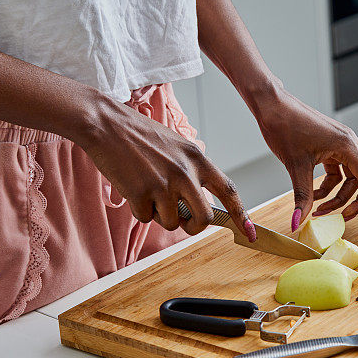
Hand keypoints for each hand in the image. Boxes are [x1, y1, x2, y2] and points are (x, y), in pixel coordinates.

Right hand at [76, 97, 255, 239]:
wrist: (108, 125)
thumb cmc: (141, 136)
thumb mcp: (177, 147)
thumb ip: (192, 172)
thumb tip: (199, 204)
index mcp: (198, 159)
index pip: (229, 190)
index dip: (242, 214)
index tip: (250, 232)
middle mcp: (185, 173)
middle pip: (203, 218)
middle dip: (194, 227)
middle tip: (183, 222)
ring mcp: (163, 185)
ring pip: (172, 222)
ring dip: (160, 215)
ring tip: (148, 190)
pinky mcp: (141, 194)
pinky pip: (146, 218)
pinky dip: (139, 210)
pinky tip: (132, 188)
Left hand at [255, 87, 357, 232]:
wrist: (271, 105)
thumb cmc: (284, 124)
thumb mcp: (295, 165)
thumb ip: (302, 196)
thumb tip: (299, 222)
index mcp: (347, 146)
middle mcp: (349, 144)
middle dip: (356, 202)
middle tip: (342, 219)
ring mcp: (340, 145)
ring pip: (350, 177)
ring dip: (339, 195)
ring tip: (320, 209)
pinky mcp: (330, 146)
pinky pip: (338, 171)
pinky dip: (329, 186)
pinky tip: (313, 194)